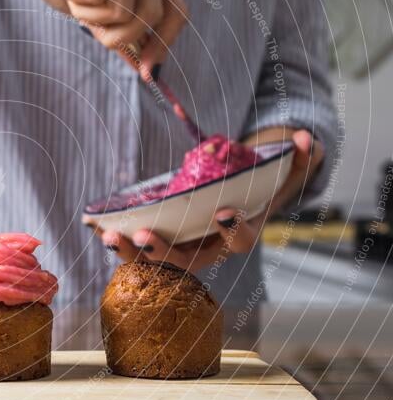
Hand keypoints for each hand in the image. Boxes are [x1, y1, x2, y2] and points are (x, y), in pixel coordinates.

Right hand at [0, 0, 187, 75]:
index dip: (163, 43)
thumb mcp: (90, 5)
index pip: (175, 9)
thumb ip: (115, 26)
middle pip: (150, 15)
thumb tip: (140, 65)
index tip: (146, 72)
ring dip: (86, 13)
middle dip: (116, 36)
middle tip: (88, 24)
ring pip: (120, 8)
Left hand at [94, 129, 324, 270]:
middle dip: (164, 251)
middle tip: (146, 235)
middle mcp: (207, 249)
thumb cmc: (258, 186)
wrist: (234, 198)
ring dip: (130, 251)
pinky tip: (93, 226)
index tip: (222, 213)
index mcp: (238, 235)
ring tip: (110, 236)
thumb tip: (306, 138)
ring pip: (154, 259)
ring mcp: (180, 248)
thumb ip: (300, 158)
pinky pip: (136, 245)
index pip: (239, 240)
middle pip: (184, 261)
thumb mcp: (284, 171)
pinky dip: (117, 238)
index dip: (231, 229)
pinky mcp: (159, 239)